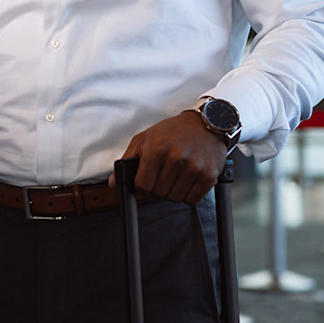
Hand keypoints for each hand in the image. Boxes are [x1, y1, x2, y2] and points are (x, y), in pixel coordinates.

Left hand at [108, 111, 227, 203]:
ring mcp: (194, 168)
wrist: (206, 123)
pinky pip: (192, 199)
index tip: (144, 181)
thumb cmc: (173, 131)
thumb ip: (127, 160)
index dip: (141, 186)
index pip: (142, 185)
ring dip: (172, 191)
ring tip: (175, 175)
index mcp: (157, 149)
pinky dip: (187, 194)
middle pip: (158, 193)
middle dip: (157, 187)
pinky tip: (187, 179)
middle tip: (162, 174)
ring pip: (175, 198)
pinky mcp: (209, 176)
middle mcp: (176, 158)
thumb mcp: (145, 138)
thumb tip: (114, 183)